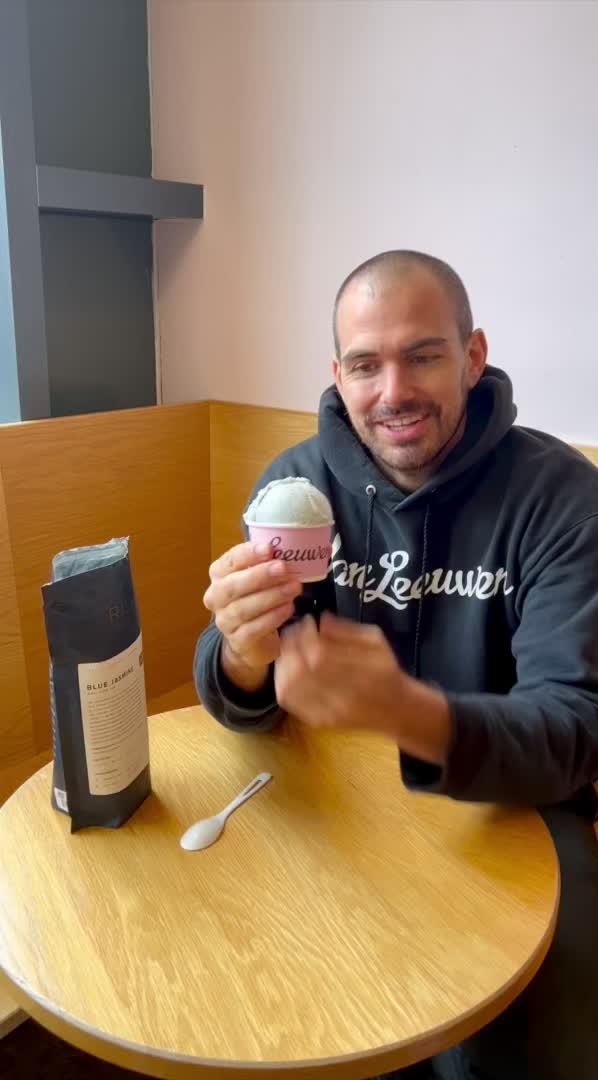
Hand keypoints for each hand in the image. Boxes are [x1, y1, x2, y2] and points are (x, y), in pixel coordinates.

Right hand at [203, 541, 301, 689]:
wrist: (252, 638)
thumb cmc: (255, 598)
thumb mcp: (257, 577)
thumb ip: (265, 563)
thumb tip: (289, 547)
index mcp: (219, 574)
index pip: (229, 561)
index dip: (248, 554)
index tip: (269, 548)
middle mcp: (216, 597)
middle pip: (232, 586)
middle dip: (259, 575)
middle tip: (283, 568)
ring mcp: (225, 620)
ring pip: (244, 608)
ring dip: (272, 596)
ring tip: (294, 587)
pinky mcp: (238, 640)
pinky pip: (254, 628)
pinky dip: (273, 616)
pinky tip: (289, 607)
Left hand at [274, 612, 449, 762]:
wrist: (394, 710)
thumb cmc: (386, 671)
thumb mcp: (376, 642)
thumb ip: (348, 629)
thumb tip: (322, 619)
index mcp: (361, 675)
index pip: (319, 653)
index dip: (306, 634)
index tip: (308, 621)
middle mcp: (342, 698)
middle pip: (300, 671)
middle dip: (291, 646)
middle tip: (293, 632)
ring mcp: (327, 712)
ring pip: (289, 687)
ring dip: (283, 662)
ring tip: (289, 647)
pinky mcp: (317, 721)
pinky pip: (289, 701)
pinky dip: (281, 680)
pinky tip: (287, 667)